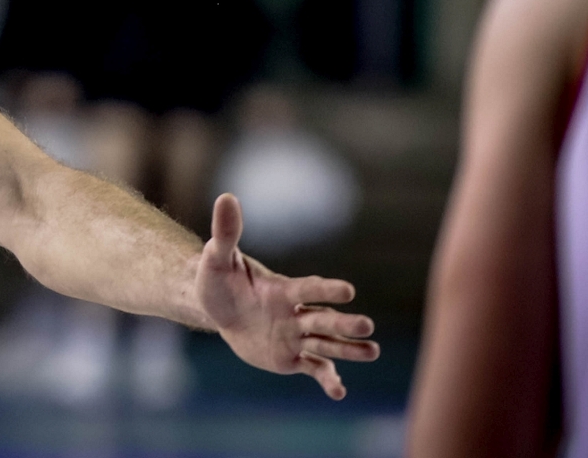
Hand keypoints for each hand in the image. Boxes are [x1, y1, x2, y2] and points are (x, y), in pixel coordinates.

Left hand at [197, 192, 379, 399]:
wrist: (214, 306)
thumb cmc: (217, 278)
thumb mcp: (217, 258)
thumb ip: (226, 233)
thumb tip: (226, 196)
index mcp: (282, 289)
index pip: (308, 288)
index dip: (326, 289)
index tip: (349, 290)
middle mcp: (294, 313)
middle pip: (323, 318)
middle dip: (344, 323)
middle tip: (367, 327)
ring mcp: (294, 335)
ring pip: (326, 343)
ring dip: (348, 348)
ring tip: (373, 351)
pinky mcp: (289, 357)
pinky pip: (312, 367)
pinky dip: (327, 378)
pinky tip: (339, 392)